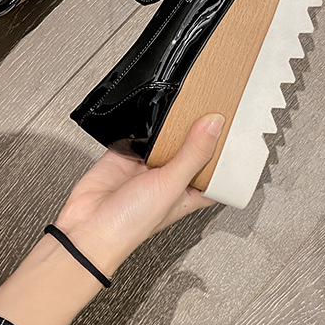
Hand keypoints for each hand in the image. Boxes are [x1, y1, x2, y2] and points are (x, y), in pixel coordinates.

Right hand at [55, 112, 225, 275]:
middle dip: (198, 128)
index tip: (236, 125)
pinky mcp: (126, 153)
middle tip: (211, 101)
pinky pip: (139, 130)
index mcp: (190, 191)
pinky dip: (144, 120)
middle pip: (192, 146)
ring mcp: (147, 164)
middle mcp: (171, 178)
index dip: (226, 150)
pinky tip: (150, 111)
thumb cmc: (131, 225)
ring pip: (166, 135)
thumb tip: (214, 126)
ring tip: (185, 98)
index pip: (216, 169)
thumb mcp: (171, 186)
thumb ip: (193, 153)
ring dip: (171, 121)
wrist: (88, 226)